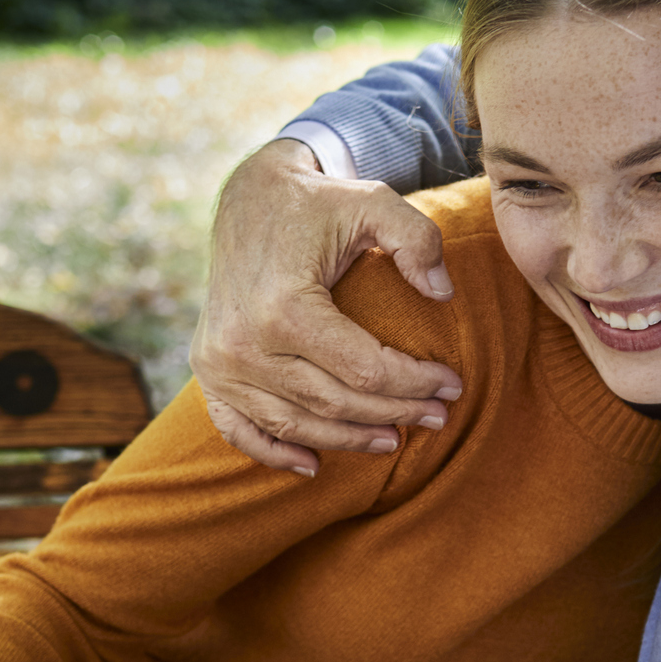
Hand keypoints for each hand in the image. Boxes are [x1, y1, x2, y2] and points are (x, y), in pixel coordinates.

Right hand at [190, 139, 465, 473]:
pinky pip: (239, 428)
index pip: (364, 368)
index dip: (415, 383)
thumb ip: (416, 239)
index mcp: (284, 307)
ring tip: (393, 441)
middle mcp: (243, 343)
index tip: (453, 384)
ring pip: (295, 423)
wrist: (250, 198)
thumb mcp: (374, 202)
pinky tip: (314, 463)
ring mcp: (220, 362)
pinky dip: (274, 452)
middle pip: (333, 401)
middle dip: (393, 413)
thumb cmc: (319, 203)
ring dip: (347, 439)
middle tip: (438, 417)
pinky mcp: (207, 370)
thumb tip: (442, 294)